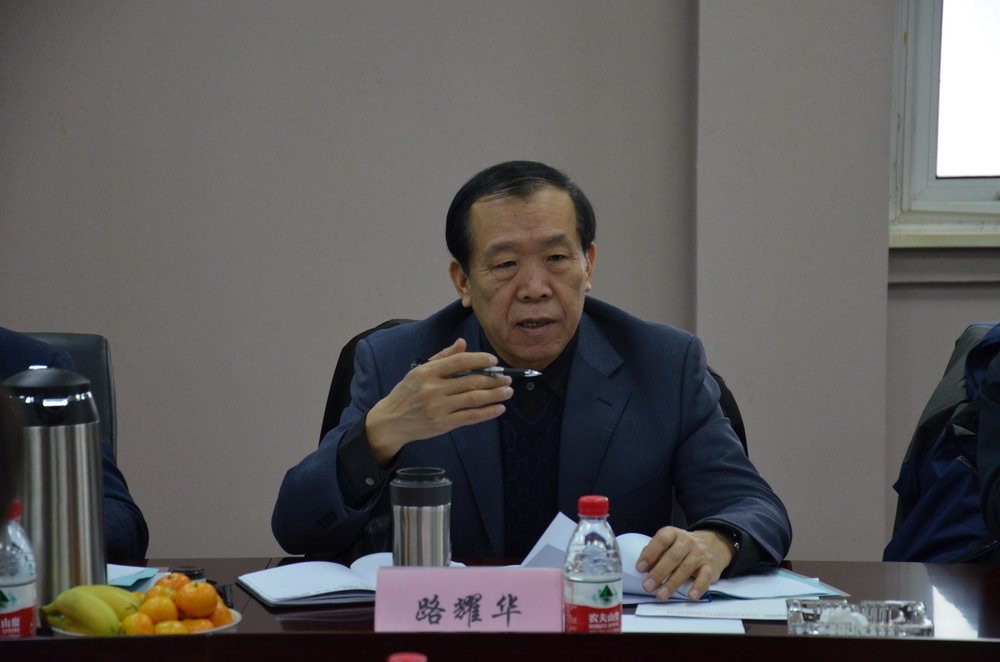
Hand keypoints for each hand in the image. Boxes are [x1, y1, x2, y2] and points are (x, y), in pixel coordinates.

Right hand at [365, 338, 512, 466]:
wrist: (390, 421)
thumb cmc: (406, 394)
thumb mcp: (419, 371)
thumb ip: (442, 357)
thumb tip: (462, 343)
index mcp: (427, 372)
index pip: (459, 361)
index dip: (479, 359)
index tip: (493, 360)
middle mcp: (433, 389)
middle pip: (470, 381)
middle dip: (493, 379)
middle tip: (507, 378)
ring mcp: (438, 408)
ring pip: (474, 399)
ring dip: (494, 395)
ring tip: (508, 391)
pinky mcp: (442, 424)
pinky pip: (470, 417)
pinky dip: (487, 413)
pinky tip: (499, 408)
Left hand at [634, 527, 733, 600]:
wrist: (712, 544)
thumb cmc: (682, 547)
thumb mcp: (669, 543)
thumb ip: (656, 552)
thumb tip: (644, 568)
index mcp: (673, 534)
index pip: (661, 541)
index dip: (650, 554)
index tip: (640, 568)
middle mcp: (687, 542)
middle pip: (672, 557)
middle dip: (658, 573)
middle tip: (647, 586)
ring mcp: (699, 554)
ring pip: (685, 569)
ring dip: (672, 583)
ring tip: (661, 595)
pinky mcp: (710, 567)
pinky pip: (705, 577)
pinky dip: (698, 587)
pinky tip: (691, 595)